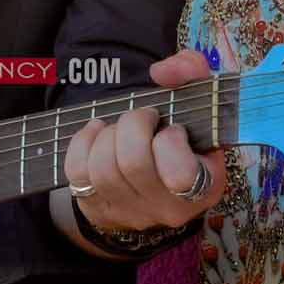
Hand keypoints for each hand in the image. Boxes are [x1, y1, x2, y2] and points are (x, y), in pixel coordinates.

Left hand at [61, 50, 227, 229]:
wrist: (157, 168)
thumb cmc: (179, 130)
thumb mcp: (197, 98)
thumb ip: (190, 70)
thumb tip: (162, 71)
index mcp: (205, 185)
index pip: (180, 174)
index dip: (169, 141)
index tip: (172, 128)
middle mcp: (170, 208)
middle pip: (134, 164)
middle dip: (132, 125)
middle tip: (142, 117)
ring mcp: (132, 212)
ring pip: (104, 170)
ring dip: (108, 135)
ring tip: (120, 128)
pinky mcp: (100, 208)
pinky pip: (78, 173)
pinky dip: (82, 142)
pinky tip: (97, 134)